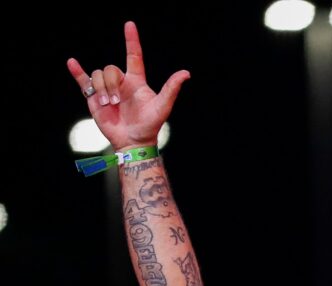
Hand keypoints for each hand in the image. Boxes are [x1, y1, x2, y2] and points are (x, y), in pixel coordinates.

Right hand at [67, 21, 189, 150]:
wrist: (133, 141)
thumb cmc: (150, 125)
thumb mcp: (162, 106)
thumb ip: (171, 89)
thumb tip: (186, 73)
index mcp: (136, 81)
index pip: (133, 56)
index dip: (131, 40)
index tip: (129, 25)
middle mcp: (121, 82)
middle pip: (110, 68)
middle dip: (110, 84)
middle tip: (115, 102)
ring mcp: (107, 89)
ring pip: (98, 75)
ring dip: (100, 89)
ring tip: (107, 105)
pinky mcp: (94, 98)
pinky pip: (83, 80)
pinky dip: (77, 72)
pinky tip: (72, 63)